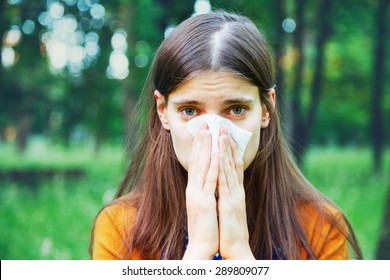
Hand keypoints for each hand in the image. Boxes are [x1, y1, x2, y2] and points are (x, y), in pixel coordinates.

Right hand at [183, 124, 218, 258]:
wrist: (200, 247)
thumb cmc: (204, 228)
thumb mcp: (203, 207)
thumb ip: (204, 193)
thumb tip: (208, 183)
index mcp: (194, 190)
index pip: (197, 164)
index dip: (200, 147)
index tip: (203, 133)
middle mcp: (194, 189)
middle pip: (198, 161)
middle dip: (202, 142)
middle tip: (204, 124)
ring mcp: (198, 195)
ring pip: (202, 166)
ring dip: (206, 148)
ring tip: (209, 131)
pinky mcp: (204, 202)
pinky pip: (209, 180)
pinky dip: (212, 165)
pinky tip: (215, 153)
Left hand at [217, 128, 254, 258]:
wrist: (235, 247)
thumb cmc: (230, 230)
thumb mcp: (228, 209)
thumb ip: (226, 196)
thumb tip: (221, 186)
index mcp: (235, 192)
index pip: (232, 167)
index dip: (229, 151)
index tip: (224, 136)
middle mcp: (236, 190)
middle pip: (232, 163)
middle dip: (228, 145)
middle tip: (223, 127)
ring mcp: (234, 195)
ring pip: (229, 168)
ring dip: (225, 150)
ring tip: (221, 134)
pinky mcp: (230, 202)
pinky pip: (225, 181)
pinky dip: (223, 166)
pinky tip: (219, 154)